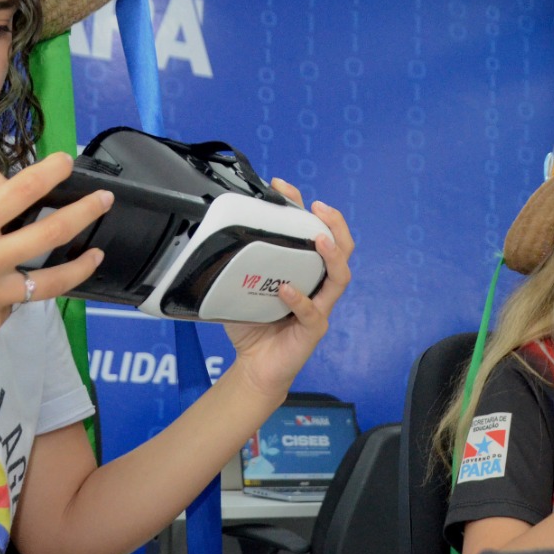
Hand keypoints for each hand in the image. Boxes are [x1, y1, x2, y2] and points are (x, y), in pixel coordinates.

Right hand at [0, 152, 111, 344]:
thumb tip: (10, 184)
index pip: (21, 192)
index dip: (50, 173)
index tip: (67, 161)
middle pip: (51, 233)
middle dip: (85, 212)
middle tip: (105, 200)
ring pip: (50, 282)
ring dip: (79, 265)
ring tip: (96, 253)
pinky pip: (14, 301)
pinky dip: (14, 287)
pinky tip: (2, 281)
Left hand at [221, 179, 353, 400]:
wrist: (255, 366)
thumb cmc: (253, 326)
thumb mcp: (242, 288)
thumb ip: (238, 267)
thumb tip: (210, 238)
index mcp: (304, 271)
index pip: (314, 233)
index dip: (303, 209)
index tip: (284, 188)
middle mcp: (318, 286)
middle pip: (343, 250)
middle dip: (335, 225)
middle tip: (320, 208)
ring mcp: (320, 308)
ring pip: (340, 277)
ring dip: (332, 256)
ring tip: (319, 239)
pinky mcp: (313, 330)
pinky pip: (313, 313)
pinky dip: (300, 299)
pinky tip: (287, 290)